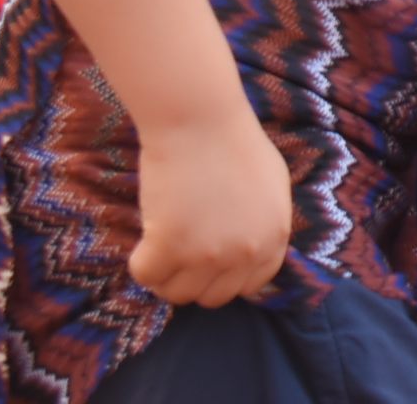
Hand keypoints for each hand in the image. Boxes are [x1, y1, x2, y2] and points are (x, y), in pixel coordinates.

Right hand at [129, 109, 293, 307]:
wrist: (200, 119)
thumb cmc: (234, 142)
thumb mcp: (271, 186)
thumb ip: (264, 224)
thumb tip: (249, 251)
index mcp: (274, 237)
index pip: (250, 286)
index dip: (226, 277)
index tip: (209, 264)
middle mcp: (245, 252)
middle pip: (212, 296)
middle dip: (195, 278)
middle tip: (180, 252)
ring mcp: (207, 253)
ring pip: (177, 293)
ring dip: (166, 273)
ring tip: (163, 242)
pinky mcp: (169, 245)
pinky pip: (146, 276)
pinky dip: (141, 262)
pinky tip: (146, 238)